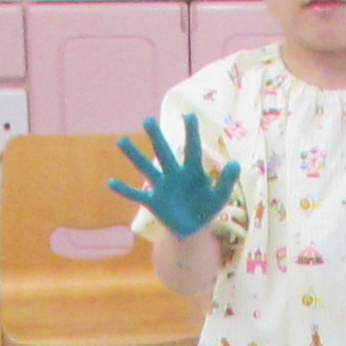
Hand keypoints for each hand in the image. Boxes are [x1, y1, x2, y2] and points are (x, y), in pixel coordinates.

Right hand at [107, 116, 238, 237]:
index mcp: (192, 171)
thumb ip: (226, 181)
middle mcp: (174, 174)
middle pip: (164, 153)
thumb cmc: (206, 207)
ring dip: (135, 156)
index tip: (188, 116)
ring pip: (146, 169)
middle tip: (148, 120)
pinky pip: (136, 195)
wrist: (193, 229)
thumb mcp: (220, 196)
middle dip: (157, 138)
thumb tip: (235, 164)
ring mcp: (162, 187)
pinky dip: (124, 190)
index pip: (192, 149)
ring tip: (122, 141)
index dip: (191, 133)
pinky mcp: (153, 202)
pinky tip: (110, 182)